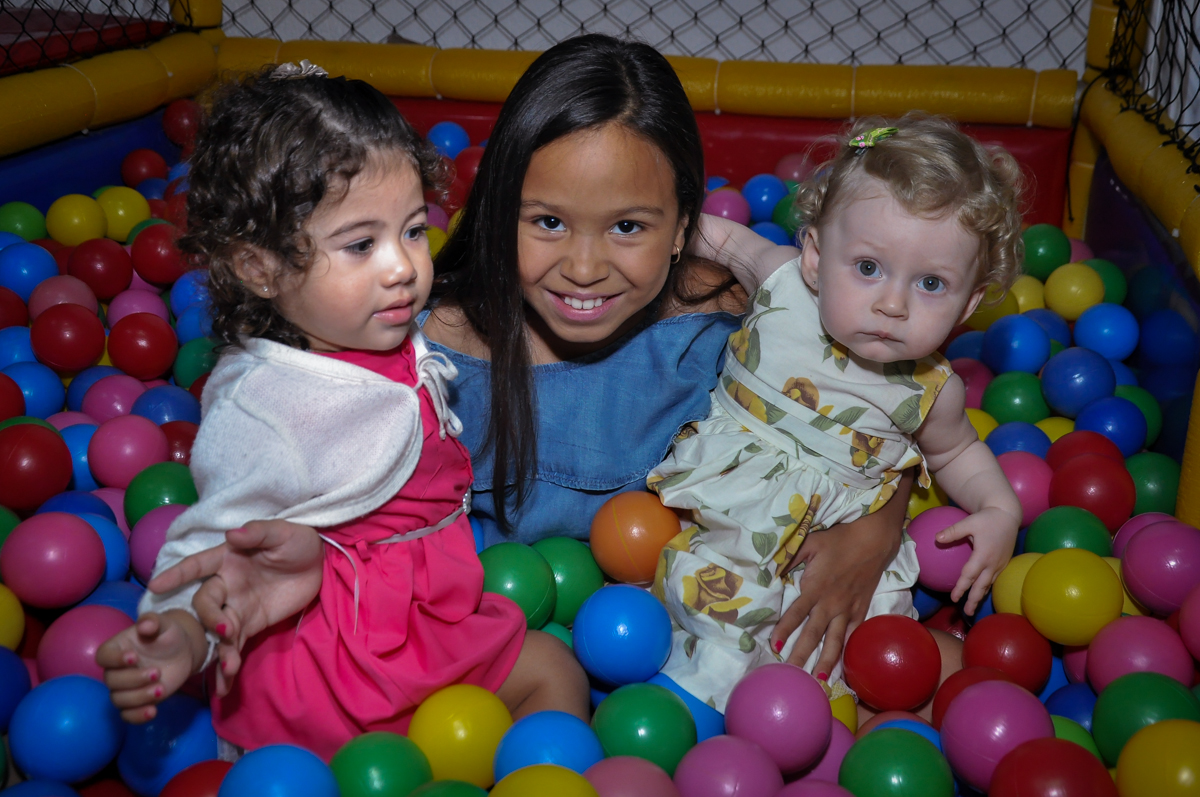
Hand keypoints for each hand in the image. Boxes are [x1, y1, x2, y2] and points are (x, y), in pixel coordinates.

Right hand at [96, 610, 204, 722]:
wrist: (182, 651)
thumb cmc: (168, 635)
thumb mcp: (164, 624)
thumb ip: (153, 621)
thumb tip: (145, 624)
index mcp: (117, 648)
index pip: (103, 656)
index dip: (114, 659)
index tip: (133, 657)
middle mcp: (116, 670)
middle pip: (111, 681)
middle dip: (133, 679)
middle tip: (157, 672)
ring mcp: (126, 687)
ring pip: (119, 700)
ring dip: (138, 698)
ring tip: (161, 689)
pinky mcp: (137, 702)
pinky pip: (127, 715)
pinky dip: (137, 716)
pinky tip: (153, 712)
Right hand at [148, 520, 323, 695]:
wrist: (318, 564)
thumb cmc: (296, 541)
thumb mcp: (283, 532)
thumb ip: (258, 532)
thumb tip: (233, 534)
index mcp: (227, 558)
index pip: (197, 565)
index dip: (177, 574)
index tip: (156, 586)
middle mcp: (225, 584)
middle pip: (205, 602)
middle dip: (209, 618)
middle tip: (226, 628)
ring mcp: (236, 607)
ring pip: (218, 630)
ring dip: (219, 648)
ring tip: (228, 667)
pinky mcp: (250, 625)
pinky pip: (234, 645)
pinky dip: (228, 665)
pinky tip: (226, 686)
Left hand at [769, 470, 912, 676]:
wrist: (874, 539)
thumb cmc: (839, 539)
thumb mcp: (810, 543)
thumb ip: (790, 558)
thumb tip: (770, 568)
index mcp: (815, 587)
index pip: (796, 613)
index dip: (784, 630)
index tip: (774, 646)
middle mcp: (831, 603)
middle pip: (813, 634)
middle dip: (801, 655)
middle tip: (792, 676)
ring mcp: (848, 609)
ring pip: (835, 640)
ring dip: (827, 661)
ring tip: (819, 680)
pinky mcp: (862, 610)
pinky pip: (853, 635)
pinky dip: (848, 651)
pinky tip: (844, 666)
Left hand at [937, 505, 1018, 614]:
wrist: (1008, 515)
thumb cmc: (987, 518)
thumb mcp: (968, 522)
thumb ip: (953, 531)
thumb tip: (936, 539)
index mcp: (983, 555)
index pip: (969, 575)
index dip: (961, 587)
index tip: (953, 598)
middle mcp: (993, 563)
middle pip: (982, 586)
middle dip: (974, 600)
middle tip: (966, 612)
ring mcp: (1000, 564)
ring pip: (989, 584)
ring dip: (981, 596)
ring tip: (972, 608)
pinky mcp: (1004, 563)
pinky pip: (994, 579)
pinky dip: (987, 588)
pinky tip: (981, 592)